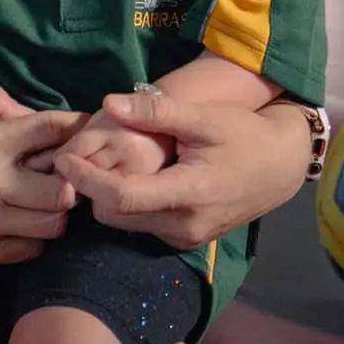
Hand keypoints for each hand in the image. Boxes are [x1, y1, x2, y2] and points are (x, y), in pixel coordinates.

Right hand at [0, 84, 85, 266]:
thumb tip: (28, 115)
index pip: (51, 130)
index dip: (75, 128)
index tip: (80, 133)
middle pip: (64, 190)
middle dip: (69, 180)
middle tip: (61, 176)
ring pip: (52, 224)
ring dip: (54, 212)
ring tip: (41, 201)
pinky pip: (30, 249)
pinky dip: (33, 238)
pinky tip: (20, 223)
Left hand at [53, 95, 312, 249]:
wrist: (281, 167)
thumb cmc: (245, 134)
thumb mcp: (204, 117)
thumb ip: (156, 112)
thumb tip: (108, 103)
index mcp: (188, 194)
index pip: (121, 197)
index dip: (86, 180)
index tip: (61, 160)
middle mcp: (184, 225)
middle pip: (115, 216)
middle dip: (90, 191)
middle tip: (72, 160)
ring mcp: (186, 237)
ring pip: (126, 225)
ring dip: (106, 200)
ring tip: (93, 166)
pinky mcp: (186, 240)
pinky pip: (143, 227)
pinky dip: (126, 207)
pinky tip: (124, 179)